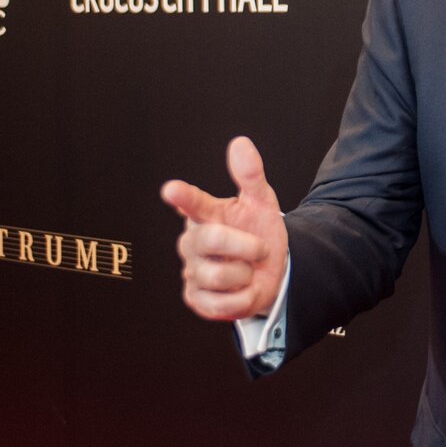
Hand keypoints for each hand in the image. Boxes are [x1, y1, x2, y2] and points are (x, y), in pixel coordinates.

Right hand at [161, 137, 288, 320]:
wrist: (272, 271)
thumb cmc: (259, 232)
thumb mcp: (262, 203)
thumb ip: (250, 175)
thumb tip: (240, 143)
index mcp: (206, 215)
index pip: (193, 203)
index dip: (183, 197)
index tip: (171, 189)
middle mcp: (193, 242)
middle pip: (211, 239)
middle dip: (245, 244)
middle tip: (261, 248)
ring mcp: (192, 271)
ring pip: (218, 275)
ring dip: (245, 274)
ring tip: (247, 270)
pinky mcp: (197, 299)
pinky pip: (221, 303)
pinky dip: (242, 297)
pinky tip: (242, 289)